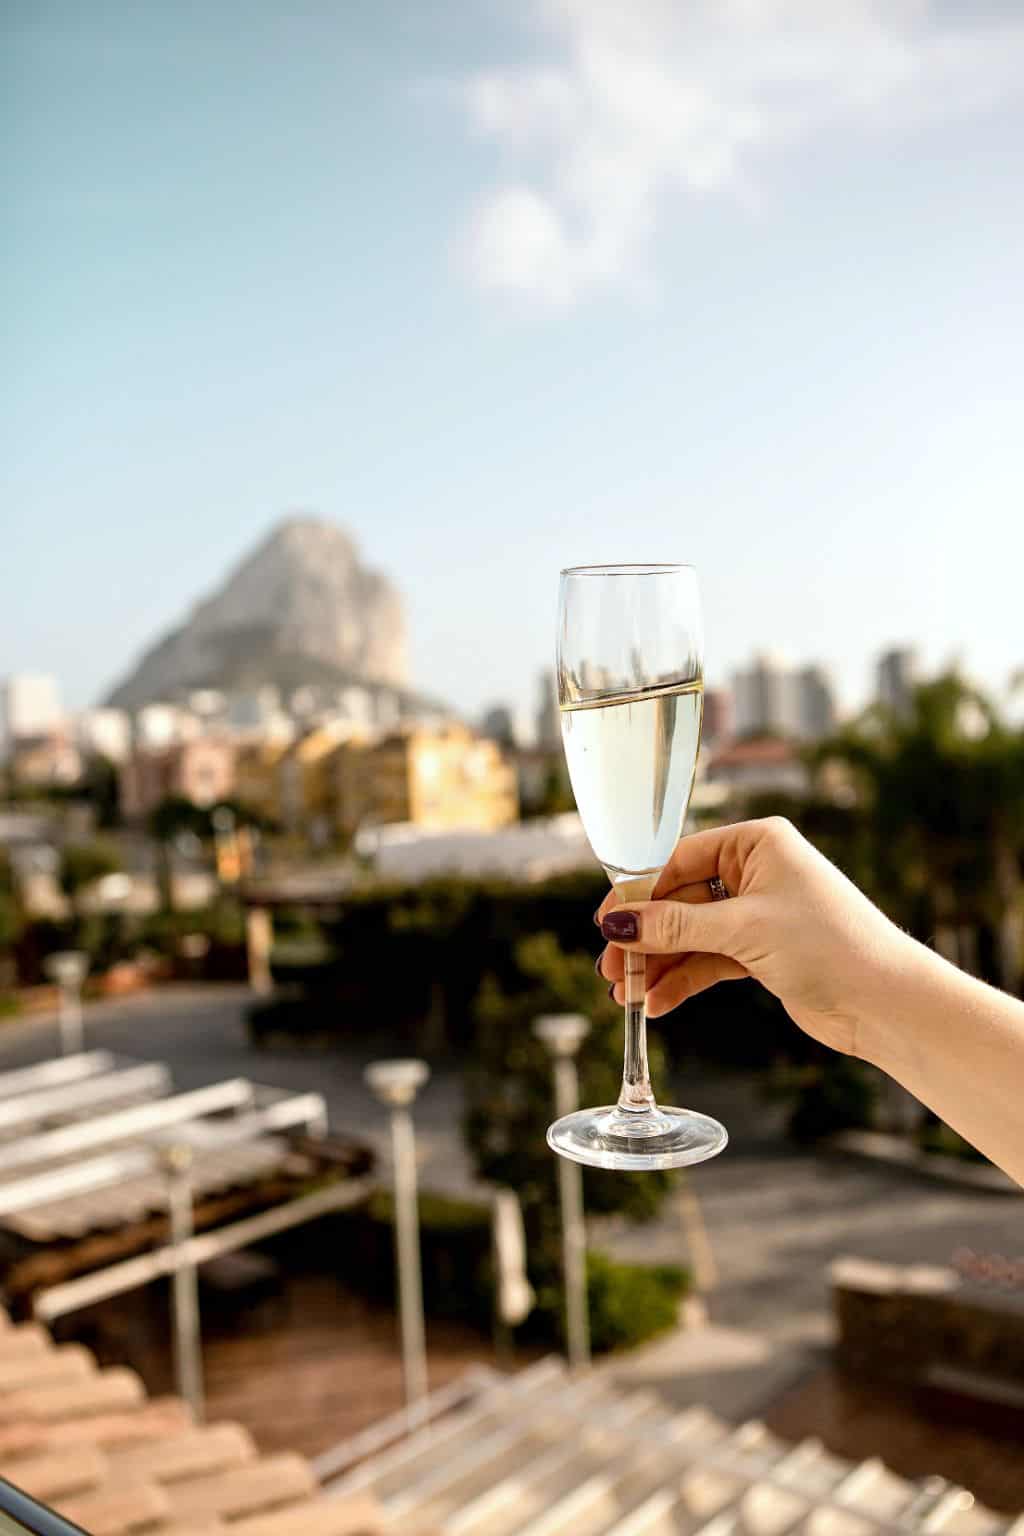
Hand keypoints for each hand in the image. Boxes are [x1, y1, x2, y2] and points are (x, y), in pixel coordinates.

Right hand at [596, 817, 916, 1058]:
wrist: (885, 1001)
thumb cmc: (828, 945)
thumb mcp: (742, 930)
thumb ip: (675, 927)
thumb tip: (618, 925)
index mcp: (757, 843)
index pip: (678, 859)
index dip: (638, 894)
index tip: (605, 924)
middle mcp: (757, 872)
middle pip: (679, 900)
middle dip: (645, 937)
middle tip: (612, 968)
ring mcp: (759, 913)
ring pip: (691, 935)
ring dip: (659, 964)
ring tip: (627, 995)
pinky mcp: (763, 952)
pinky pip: (709, 961)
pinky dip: (684, 980)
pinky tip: (659, 1003)